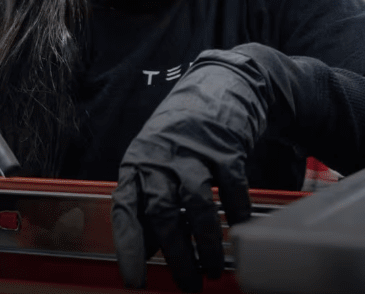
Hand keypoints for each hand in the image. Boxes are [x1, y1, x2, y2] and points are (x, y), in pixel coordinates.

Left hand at [112, 44, 308, 291]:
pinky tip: (239, 233)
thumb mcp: (156, 166)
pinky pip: (230, 187)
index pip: (125, 209)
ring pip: (196, 203)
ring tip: (213, 271)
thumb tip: (146, 251)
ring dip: (206, 243)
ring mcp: (192, 150)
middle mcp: (159, 157)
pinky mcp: (224, 147)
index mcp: (136, 164)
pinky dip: (235, 213)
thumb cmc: (180, 138)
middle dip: (175, 254)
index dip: (128, 246)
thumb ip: (149, 205)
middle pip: (161, 210)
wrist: (218, 89)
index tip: (133, 281)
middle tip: (187, 285)